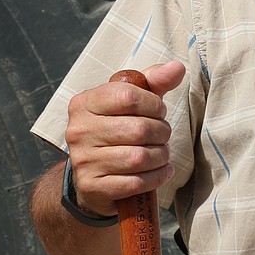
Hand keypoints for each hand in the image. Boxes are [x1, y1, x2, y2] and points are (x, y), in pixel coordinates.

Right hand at [64, 61, 185, 217]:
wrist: (94, 175)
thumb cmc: (119, 128)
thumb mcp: (132, 100)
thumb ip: (154, 81)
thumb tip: (177, 68)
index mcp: (84, 103)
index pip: (128, 96)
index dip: (154, 104)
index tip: (159, 111)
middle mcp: (78, 131)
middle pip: (139, 129)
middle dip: (162, 132)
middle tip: (162, 135)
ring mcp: (83, 161)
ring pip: (139, 158)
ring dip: (161, 155)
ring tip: (162, 152)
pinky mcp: (92, 187)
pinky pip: (135, 182)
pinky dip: (157, 177)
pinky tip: (161, 171)